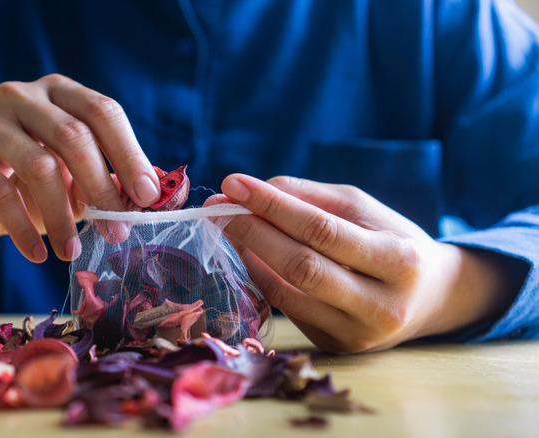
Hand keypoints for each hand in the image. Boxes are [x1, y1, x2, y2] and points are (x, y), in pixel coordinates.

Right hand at [0, 74, 159, 290]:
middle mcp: (21, 96)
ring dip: (62, 216)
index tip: (148, 197)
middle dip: (101, 187)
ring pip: (38, 165)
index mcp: (58, 92)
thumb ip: (116, 183)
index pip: (102, 112)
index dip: (129, 155)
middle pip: (73, 135)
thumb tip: (166, 194)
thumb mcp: (78, 183)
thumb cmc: (32, 189)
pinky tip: (38, 254)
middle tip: (117, 231)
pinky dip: (23, 228)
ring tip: (72, 251)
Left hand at [206, 174, 521, 352]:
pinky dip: (259, 277)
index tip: (234, 183)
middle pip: (301, 266)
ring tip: (226, 227)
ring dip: (248, 255)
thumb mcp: (364, 209)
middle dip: (253, 231)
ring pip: (287, 293)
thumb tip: (246, 191)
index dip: (273, 206)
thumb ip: (308, 197)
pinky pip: (286, 309)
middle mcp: (381, 306)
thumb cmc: (392, 242)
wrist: (430, 298)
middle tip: (219, 206)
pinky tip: (246, 254)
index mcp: (399, 261)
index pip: (323, 230)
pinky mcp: (335, 347)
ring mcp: (356, 334)